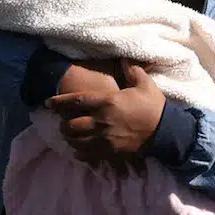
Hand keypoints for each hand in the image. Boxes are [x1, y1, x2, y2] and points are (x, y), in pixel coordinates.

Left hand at [47, 61, 166, 158]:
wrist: (166, 131)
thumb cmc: (154, 106)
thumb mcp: (144, 84)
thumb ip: (131, 70)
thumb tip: (123, 58)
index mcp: (107, 102)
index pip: (75, 102)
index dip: (58, 102)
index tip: (48, 103)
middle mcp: (101, 121)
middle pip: (71, 125)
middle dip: (63, 124)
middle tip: (62, 121)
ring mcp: (105, 139)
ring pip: (76, 141)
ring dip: (69, 138)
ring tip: (69, 135)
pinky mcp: (110, 152)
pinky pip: (87, 155)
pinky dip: (79, 152)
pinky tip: (79, 149)